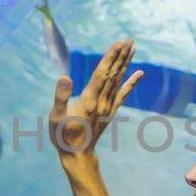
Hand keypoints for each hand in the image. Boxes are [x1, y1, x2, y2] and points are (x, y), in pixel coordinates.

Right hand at [50, 39, 144, 160]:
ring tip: (132, 48)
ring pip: (119, 81)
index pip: (101, 74)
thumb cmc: (62, 136)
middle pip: (113, 74)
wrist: (77, 155)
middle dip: (121, 56)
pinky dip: (131, 82)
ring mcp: (107, 107)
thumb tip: (65, 77)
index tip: (118, 44)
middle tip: (129, 40)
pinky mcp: (109, 111)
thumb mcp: (56, 116)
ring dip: (126, 63)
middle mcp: (101, 102)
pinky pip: (123, 94)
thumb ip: (61, 96)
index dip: (110, 58)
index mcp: (88, 100)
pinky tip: (139, 73)